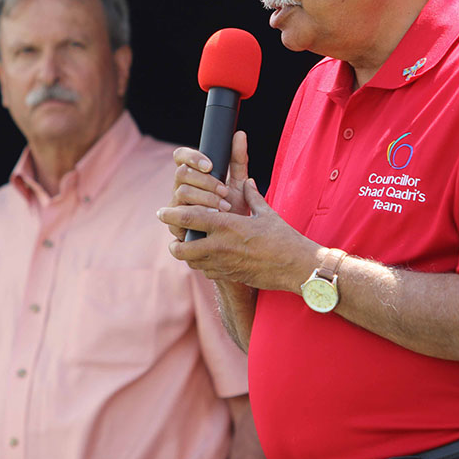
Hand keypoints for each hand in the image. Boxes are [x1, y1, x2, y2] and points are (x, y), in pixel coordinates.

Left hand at [158, 174, 318, 293]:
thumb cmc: (283, 238)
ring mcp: (223, 264)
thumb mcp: (267, 214)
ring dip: (188, 254)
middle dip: (174, 242)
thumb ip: (252, 197)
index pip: (189, 219)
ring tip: (190, 246)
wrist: (295, 267)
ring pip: (191, 261)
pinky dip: (203, 265)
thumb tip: (249, 182)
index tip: (162, 212)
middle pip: (181, 247)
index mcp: (226, 225)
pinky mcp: (229, 276)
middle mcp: (220, 246)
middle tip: (173, 237)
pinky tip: (209, 258)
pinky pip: (207, 271)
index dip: (171, 215)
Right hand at [163, 131, 250, 240]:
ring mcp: (176, 206)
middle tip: (224, 191)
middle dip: (205, 181)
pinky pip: (179, 215)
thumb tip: (240, 134)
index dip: (192, 156)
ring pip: (181, 192)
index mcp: (193, 174)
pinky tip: (214, 218)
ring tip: (225, 206)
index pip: (181, 156)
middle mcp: (180, 187)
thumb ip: (238, 159)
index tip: (210, 165)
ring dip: (205, 198)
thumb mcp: (239, 183)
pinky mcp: (175, 224)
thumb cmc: (235, 209)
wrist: (234, 240)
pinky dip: (199, 215)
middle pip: (181, 173)